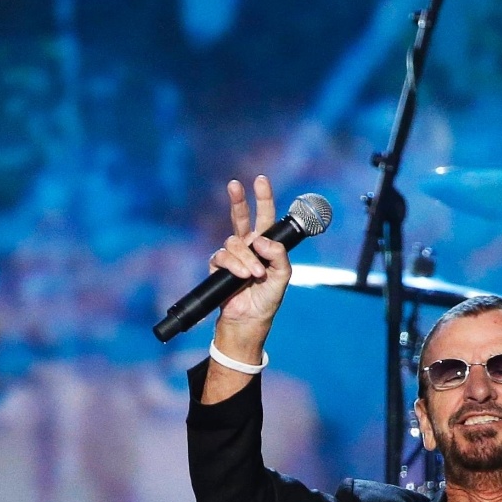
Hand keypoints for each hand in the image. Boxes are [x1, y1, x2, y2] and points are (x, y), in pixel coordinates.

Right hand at [210, 175, 293, 358]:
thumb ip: (278, 254)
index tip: (260, 179)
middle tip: (234, 185)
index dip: (263, 198)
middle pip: (241, 218)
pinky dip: (235, 265)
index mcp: (265, 245)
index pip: (265, 217)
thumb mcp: (283, 276)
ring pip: (235, 242)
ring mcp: (233, 257)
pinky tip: (242, 276)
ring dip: (247, 258)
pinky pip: (223, 257)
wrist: (249, 321)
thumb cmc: (267, 300)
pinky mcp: (218, 268)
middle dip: (238, 201)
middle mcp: (248, 247)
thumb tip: (260, 239)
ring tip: (255, 275)